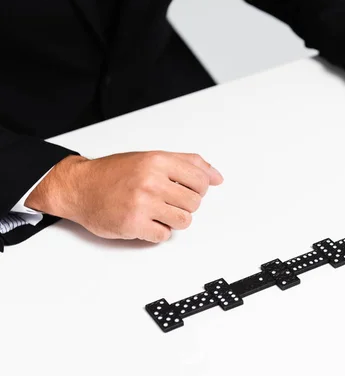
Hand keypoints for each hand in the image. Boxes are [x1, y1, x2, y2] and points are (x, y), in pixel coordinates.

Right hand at [26, 151, 223, 242]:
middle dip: (184, 205)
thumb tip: (217, 177)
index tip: (186, 190)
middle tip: (166, 201)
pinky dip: (157, 231)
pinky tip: (145, 221)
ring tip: (157, 212)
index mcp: (158, 161)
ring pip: (184, 221)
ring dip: (173, 220)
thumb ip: (187, 163)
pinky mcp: (133, 224)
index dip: (198, 189)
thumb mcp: (152, 158)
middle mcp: (151, 180)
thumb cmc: (115, 173)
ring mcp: (142, 203)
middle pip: (195, 203)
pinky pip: (164, 235)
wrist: (79, 187)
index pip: (201, 180)